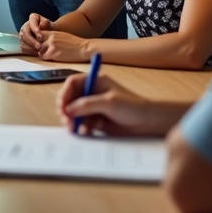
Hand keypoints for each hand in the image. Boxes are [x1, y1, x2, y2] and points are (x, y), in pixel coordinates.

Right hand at [18, 13, 53, 52]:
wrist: (50, 35)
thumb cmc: (50, 29)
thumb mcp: (50, 24)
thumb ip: (46, 24)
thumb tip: (40, 27)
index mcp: (33, 17)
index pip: (31, 23)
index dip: (35, 30)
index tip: (40, 37)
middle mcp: (26, 25)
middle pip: (25, 33)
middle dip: (31, 40)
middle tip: (39, 46)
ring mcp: (23, 33)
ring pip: (22, 40)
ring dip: (29, 46)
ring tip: (37, 51)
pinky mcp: (23, 41)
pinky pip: (22, 46)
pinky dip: (28, 50)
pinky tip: (34, 53)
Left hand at [38, 31, 92, 62]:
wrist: (84, 48)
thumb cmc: (76, 44)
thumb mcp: (63, 36)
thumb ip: (54, 38)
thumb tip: (46, 43)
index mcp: (54, 32)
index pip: (39, 35)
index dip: (39, 41)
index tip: (41, 46)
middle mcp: (51, 37)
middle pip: (37, 43)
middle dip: (40, 48)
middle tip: (46, 53)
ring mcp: (51, 45)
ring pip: (39, 51)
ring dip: (44, 54)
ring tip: (52, 56)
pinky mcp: (52, 53)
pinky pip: (44, 57)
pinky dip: (48, 59)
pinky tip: (55, 59)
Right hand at [57, 73, 172, 136]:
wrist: (148, 122)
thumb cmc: (132, 106)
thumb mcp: (109, 102)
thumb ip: (87, 105)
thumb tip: (69, 110)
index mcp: (95, 81)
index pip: (72, 83)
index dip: (65, 94)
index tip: (63, 107)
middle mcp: (92, 92)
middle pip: (70, 98)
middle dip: (67, 109)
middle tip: (67, 121)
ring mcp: (94, 106)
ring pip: (75, 112)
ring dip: (73, 120)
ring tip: (77, 129)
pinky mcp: (96, 119)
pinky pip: (82, 123)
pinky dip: (81, 127)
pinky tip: (86, 131)